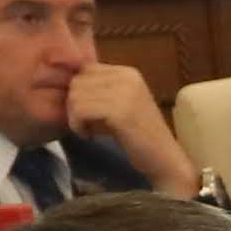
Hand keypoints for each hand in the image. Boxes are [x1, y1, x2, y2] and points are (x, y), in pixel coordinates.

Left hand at [65, 61, 196, 194]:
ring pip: (76, 96)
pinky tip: (90, 136)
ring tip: (89, 131)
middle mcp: (127, 76)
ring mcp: (125, 92)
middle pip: (77, 82)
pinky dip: (78, 126)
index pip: (85, 70)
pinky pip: (81, 110)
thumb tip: (65, 85)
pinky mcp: (120, 111)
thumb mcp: (120, 104)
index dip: (79, 92)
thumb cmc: (140, 137)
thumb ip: (100, 90)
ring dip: (75, 118)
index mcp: (128, 72)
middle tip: (86, 125)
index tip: (88, 113)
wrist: (165, 159)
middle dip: (74, 105)